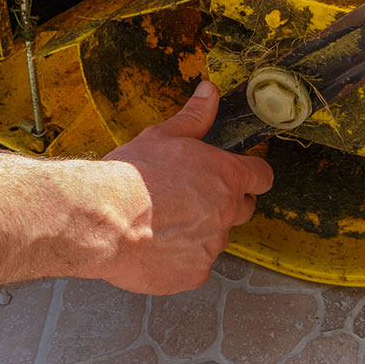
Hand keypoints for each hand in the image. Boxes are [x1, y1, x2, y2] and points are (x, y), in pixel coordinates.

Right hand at [98, 81, 272, 294]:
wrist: (102, 219)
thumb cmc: (131, 176)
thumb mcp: (163, 136)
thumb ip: (195, 116)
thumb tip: (210, 91)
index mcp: (227, 176)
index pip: (262, 177)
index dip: (252, 175)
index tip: (240, 176)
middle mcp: (227, 212)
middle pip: (244, 209)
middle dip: (226, 204)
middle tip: (192, 198)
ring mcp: (212, 246)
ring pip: (216, 238)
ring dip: (200, 231)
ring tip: (164, 222)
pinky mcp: (194, 273)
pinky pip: (196, 266)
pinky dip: (181, 259)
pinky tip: (156, 246)